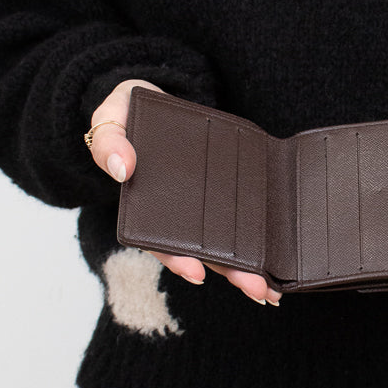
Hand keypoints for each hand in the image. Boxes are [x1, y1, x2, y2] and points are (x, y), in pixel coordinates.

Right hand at [87, 80, 282, 306]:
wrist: (154, 97)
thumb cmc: (128, 114)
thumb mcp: (110, 120)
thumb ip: (109, 142)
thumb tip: (122, 168)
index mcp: (146, 206)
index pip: (160, 240)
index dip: (176, 257)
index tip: (195, 271)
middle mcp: (176, 214)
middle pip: (202, 251)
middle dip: (230, 273)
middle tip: (257, 291)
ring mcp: (202, 206)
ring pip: (225, 245)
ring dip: (248, 269)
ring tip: (271, 289)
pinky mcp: (225, 191)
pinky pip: (242, 219)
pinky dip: (260, 241)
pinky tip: (278, 261)